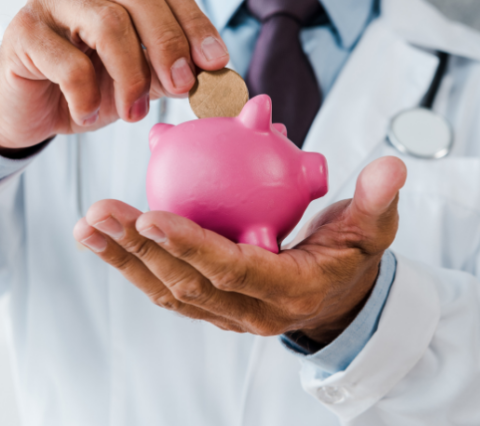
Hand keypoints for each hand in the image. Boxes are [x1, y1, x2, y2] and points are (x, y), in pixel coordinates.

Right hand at [0, 0, 230, 150]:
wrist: (25, 112)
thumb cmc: (85, 89)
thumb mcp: (139, 81)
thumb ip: (172, 72)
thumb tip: (218, 76)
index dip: (195, 23)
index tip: (216, 63)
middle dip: (168, 41)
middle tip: (183, 87)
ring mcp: (47, 1)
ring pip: (105, 22)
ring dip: (130, 74)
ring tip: (134, 113)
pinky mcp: (21, 32)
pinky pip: (67, 61)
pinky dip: (87, 95)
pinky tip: (89, 114)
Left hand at [73, 157, 406, 343]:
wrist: (341, 298)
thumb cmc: (354, 255)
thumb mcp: (374, 229)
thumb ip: (379, 200)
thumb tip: (391, 166)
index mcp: (289, 291)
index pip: (232, 270)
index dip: (191, 246)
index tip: (152, 213)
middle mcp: (250, 311)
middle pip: (185, 283)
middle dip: (138, 249)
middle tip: (100, 212)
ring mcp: (227, 312)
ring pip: (166, 290)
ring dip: (123, 258)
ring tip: (88, 224)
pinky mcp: (211, 305)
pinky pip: (166, 286)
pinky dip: (132, 263)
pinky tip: (103, 236)